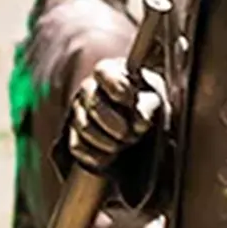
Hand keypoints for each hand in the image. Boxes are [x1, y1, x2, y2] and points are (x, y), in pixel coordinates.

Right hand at [66, 57, 164, 171]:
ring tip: (125, 143)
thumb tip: (141, 120)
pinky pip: (78, 147)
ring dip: (110, 142)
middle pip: (95, 106)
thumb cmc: (145, 100)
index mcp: (108, 71)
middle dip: (117, 125)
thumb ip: (149, 105)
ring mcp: (78, 110)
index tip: (131, 100)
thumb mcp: (153, 98)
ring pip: (86, 128)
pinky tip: (111, 155)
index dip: (118, 87)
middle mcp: (88, 88)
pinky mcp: (72, 134)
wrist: (136, 120)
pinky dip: (98, 156)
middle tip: (133, 135)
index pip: (104, 73)